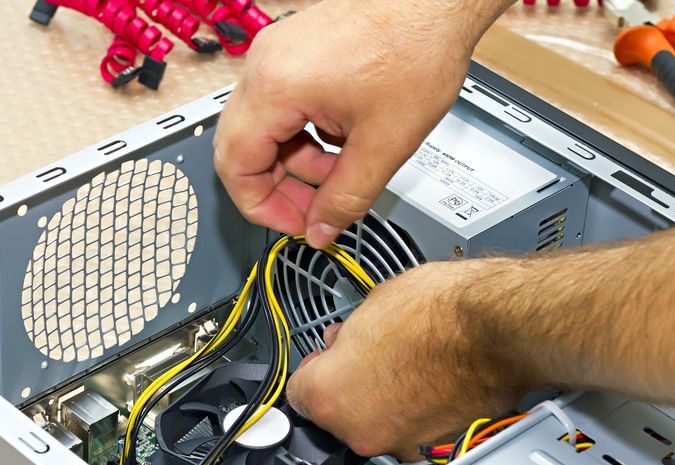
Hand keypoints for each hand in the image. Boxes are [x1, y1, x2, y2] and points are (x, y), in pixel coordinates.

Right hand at [213, 0, 495, 247]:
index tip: (295, 224)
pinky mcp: (296, 49)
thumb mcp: (384, 145)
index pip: (235, 165)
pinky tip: (344, 141)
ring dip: (299, 161)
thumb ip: (346, 199)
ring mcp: (278, 52)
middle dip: (279, 186)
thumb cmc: (418, 49)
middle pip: (243, 146)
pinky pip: (283, 104)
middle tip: (316, 209)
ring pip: (265, 128)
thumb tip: (321, 231)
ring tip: (343, 171)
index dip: (262, 207)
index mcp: (276, 86)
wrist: (439, 4)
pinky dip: (306, 133)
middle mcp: (266, 64)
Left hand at [286, 260, 529, 458]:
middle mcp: (361, 430)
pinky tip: (431, 379)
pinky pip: (413, 429)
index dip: (316, 368)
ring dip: (385, 401)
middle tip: (373, 354)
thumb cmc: (442, 312)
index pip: (297, 392)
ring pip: (376, 424)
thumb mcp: (371, 305)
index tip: (326, 360)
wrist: (499, 327)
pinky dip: (417, 412)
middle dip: (350, 385)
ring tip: (409, 363)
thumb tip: (344, 343)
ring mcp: (401, 442)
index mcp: (330, 395)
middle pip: (337, 413)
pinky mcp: (437, 445)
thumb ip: (345, 337)